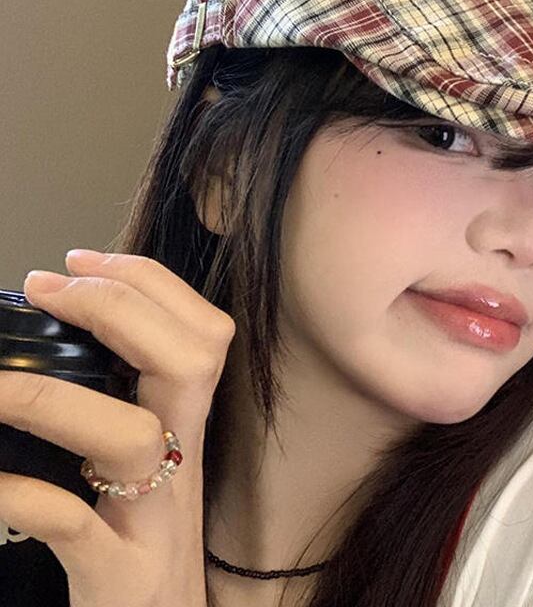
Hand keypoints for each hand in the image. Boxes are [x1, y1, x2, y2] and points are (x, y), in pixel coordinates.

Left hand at [0, 250, 235, 606]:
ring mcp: (153, 515)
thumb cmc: (139, 529)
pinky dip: (25, 494)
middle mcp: (184, 458)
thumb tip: (62, 332)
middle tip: (52, 288)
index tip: (80, 261)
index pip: (203, 331)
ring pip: (133, 438)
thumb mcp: (145, 456)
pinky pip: (75, 524)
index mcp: (188, 422)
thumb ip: (122, 396)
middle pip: (191, 363)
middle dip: (122, 308)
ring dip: (53, 397)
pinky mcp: (119, 573)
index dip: (148, 282)